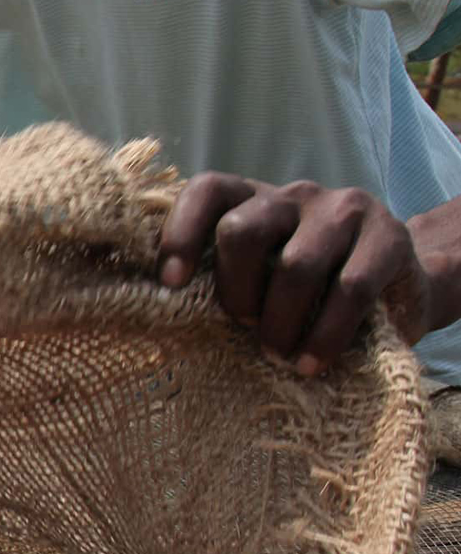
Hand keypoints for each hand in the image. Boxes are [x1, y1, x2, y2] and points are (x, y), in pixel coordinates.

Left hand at [157, 175, 457, 374]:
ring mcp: (344, 211)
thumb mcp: (259, 280)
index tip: (171, 283)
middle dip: (235, 290)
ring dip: (280, 321)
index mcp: (253, 199)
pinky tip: (310, 362)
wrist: (397, 290)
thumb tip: (157, 313)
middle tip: (242, 328)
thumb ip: (221, 280)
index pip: (208, 191)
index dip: (181, 233)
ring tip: (278, 354)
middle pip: (243, 230)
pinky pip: (350, 289)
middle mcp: (295, 195)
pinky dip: (325, 334)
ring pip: (295, 264)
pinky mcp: (389, 238)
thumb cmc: (305, 294)